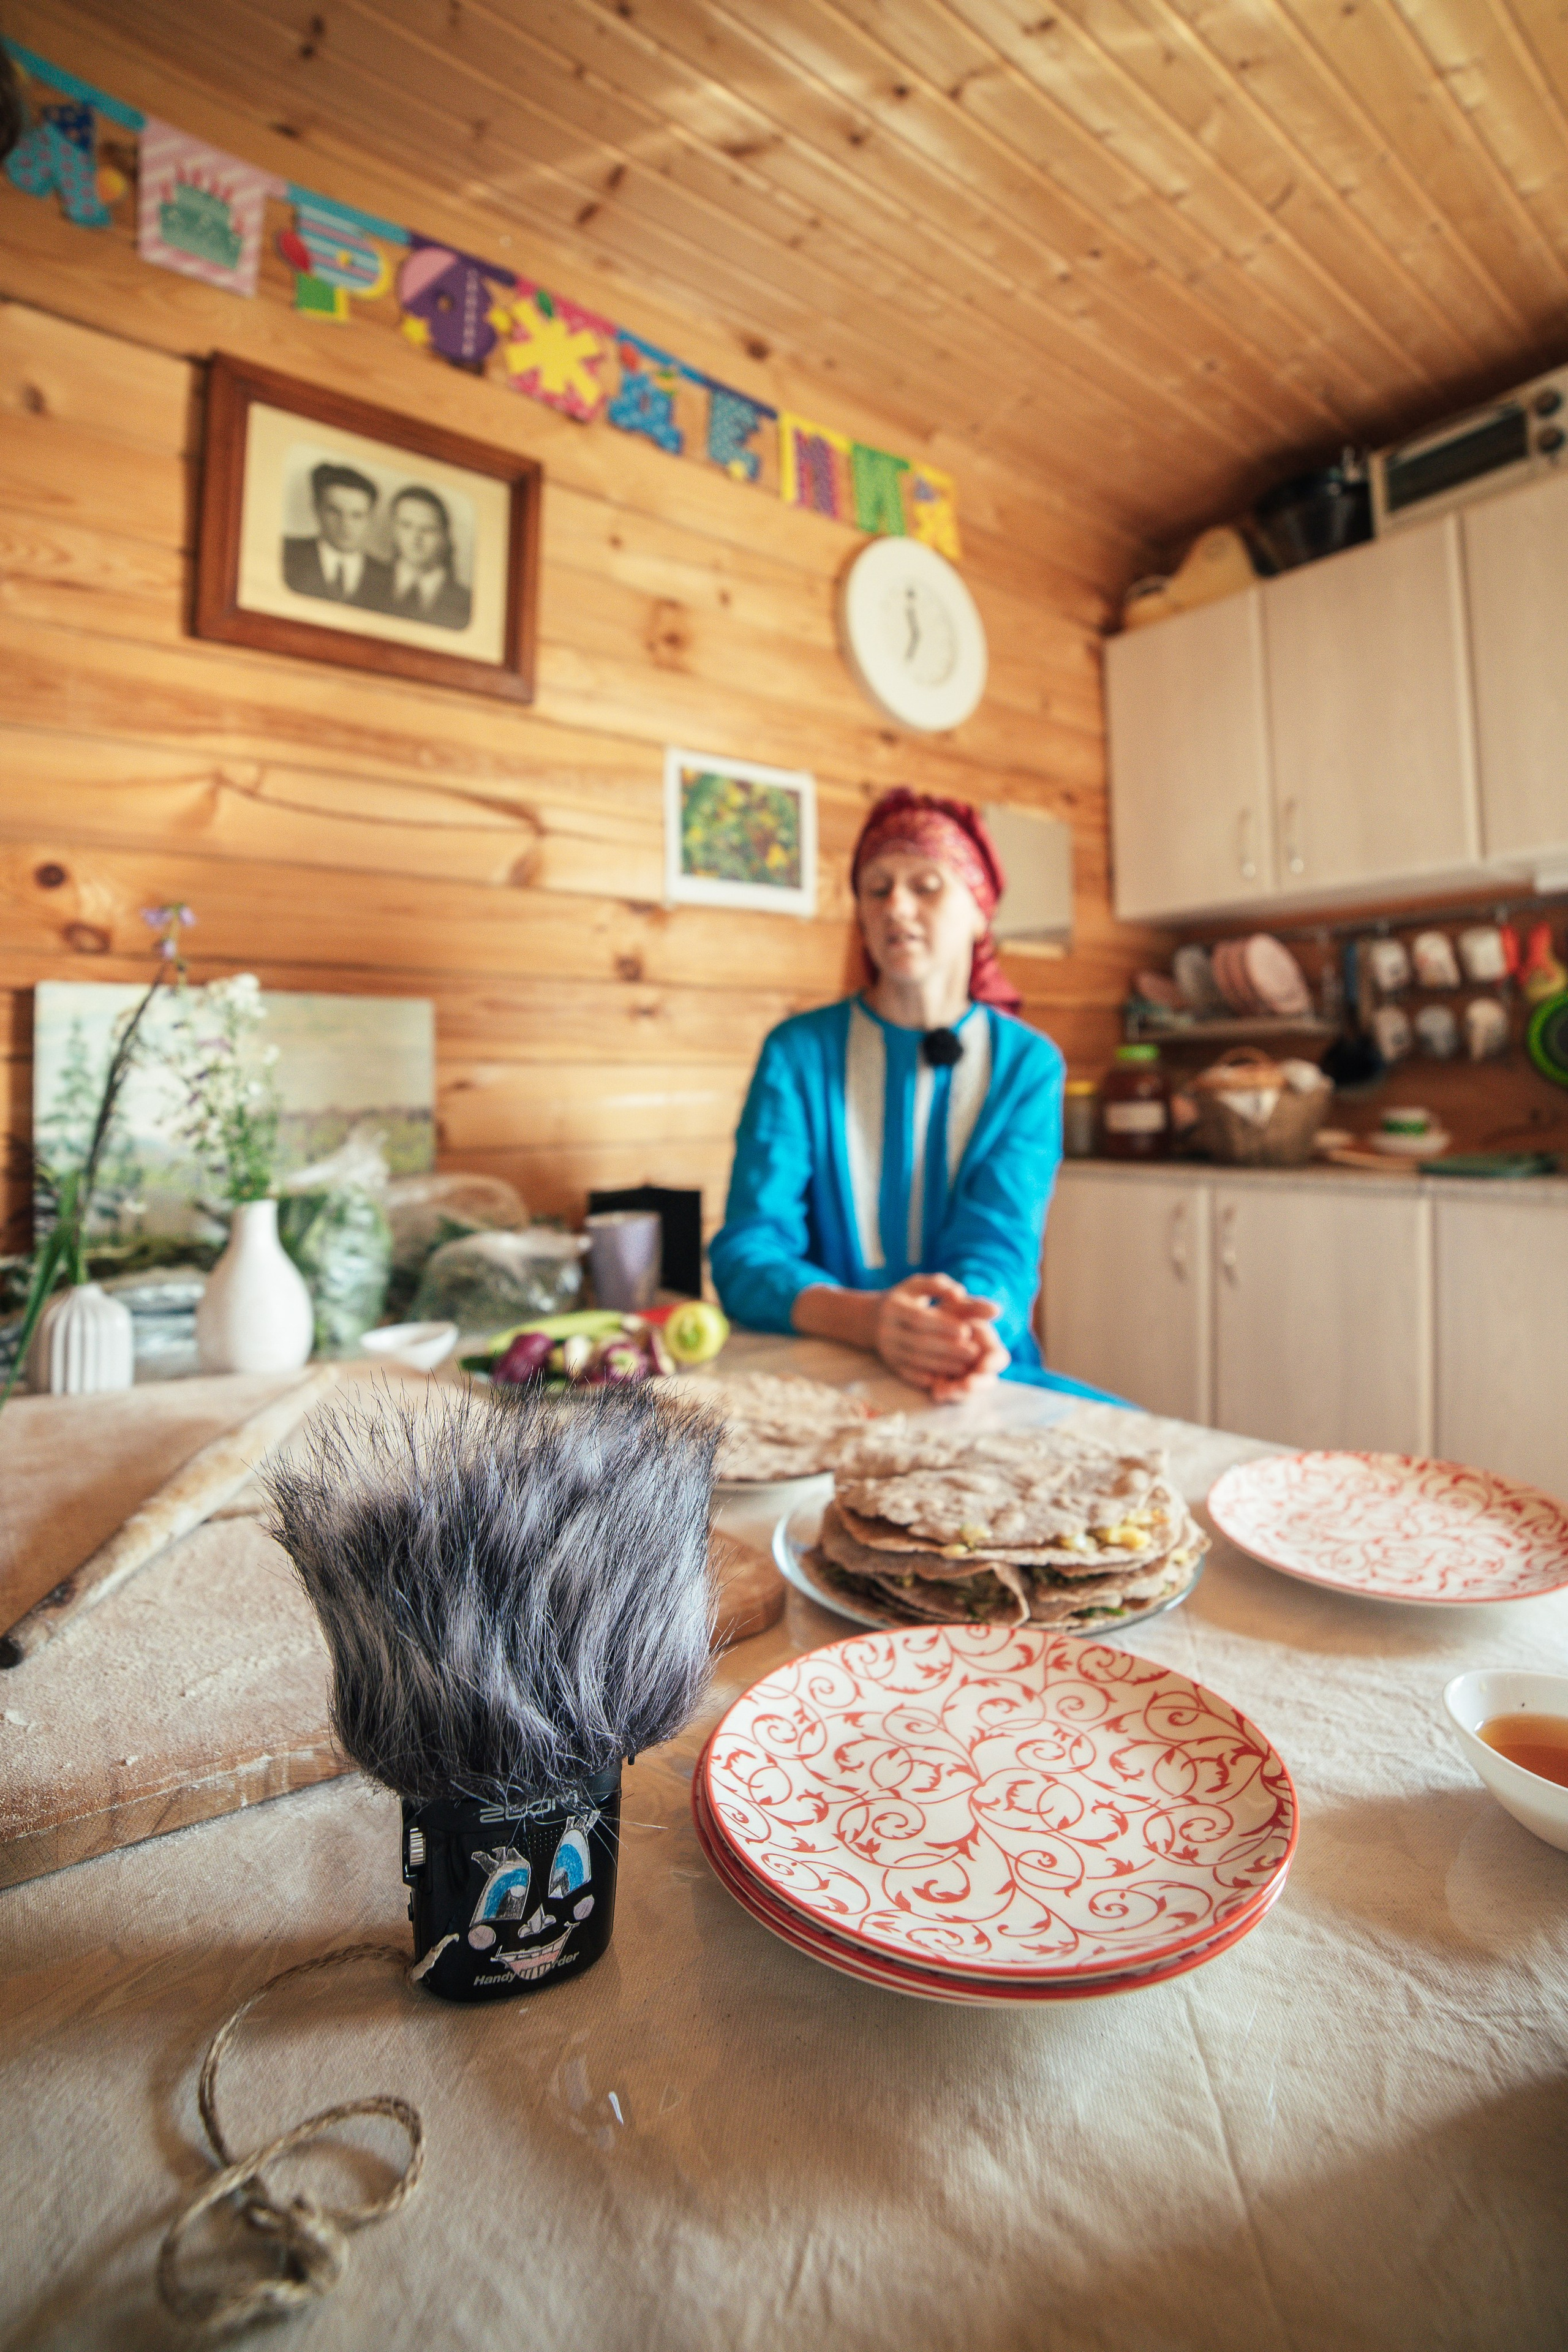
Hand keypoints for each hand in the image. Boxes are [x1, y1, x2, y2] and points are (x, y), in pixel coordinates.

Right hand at [873, 1273, 1008, 1401]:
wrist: (872, 1318)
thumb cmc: (906, 1298)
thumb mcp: (919, 1285)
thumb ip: (942, 1286)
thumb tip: (962, 1294)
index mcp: (894, 1306)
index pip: (919, 1318)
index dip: (943, 1326)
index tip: (967, 1330)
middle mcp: (887, 1329)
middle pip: (919, 1342)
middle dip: (948, 1349)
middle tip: (974, 1352)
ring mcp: (887, 1349)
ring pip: (916, 1361)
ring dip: (943, 1365)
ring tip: (967, 1366)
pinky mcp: (890, 1364)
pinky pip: (908, 1374)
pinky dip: (927, 1378)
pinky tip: (946, 1379)